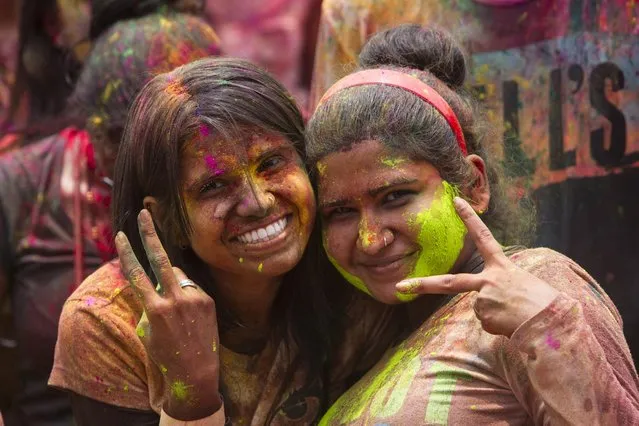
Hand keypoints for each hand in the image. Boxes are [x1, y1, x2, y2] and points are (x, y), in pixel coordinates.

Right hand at [115, 209, 221, 419]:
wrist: (196, 371)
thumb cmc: (165, 353)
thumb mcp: (148, 329)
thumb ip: (151, 300)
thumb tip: (158, 279)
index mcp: (154, 309)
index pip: (136, 273)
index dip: (127, 252)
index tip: (121, 234)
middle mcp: (175, 299)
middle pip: (160, 258)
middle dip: (150, 233)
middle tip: (145, 213)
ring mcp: (194, 298)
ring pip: (176, 273)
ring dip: (169, 278)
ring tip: (172, 305)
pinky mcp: (208, 299)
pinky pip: (190, 285)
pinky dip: (184, 291)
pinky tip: (187, 313)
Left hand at [396, 197, 558, 336]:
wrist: (552, 322)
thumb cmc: (545, 303)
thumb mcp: (524, 284)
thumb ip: (502, 286)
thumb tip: (486, 302)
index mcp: (503, 267)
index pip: (483, 236)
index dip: (469, 218)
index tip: (455, 201)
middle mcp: (489, 280)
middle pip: (450, 282)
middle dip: (423, 284)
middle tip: (402, 285)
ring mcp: (483, 299)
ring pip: (482, 309)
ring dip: (498, 315)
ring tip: (519, 316)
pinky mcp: (484, 317)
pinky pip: (488, 322)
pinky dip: (500, 326)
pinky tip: (514, 324)